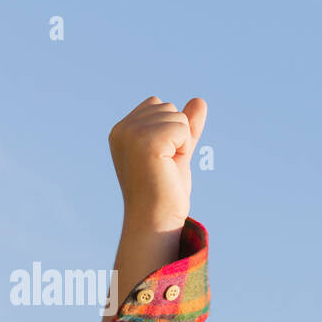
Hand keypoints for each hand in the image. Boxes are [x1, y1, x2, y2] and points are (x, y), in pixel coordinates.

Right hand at [108, 95, 206, 230]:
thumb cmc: (165, 192)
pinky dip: (184, 147)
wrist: (157, 220)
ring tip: (166, 168)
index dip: (171, 133)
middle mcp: (123, 128)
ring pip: (177, 116)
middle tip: (165, 167)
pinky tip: (169, 166)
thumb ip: (185, 127)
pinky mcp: (146, 140)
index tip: (161, 160)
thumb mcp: (177, 152)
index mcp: (122, 130)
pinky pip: (182, 126)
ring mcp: (132, 133)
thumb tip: (199, 101)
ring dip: (181, 144)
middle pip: (169, 108)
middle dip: (177, 137)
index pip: (158, 105)